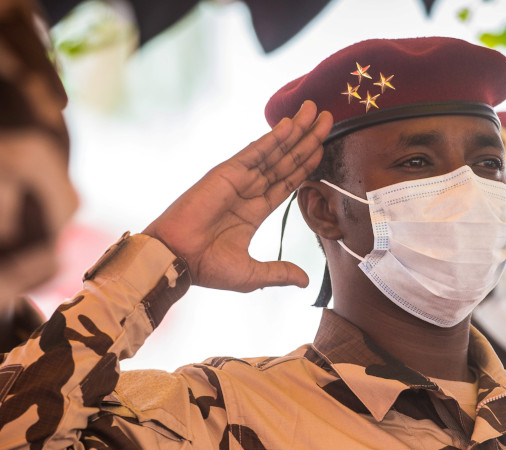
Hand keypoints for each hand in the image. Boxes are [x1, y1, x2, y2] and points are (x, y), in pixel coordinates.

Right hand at [143, 101, 332, 291]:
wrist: (178, 261)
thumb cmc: (207, 268)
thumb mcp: (252, 274)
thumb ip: (279, 273)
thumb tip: (304, 281)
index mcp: (254, 211)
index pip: (287, 182)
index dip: (306, 164)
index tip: (323, 146)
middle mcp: (249, 191)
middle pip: (286, 161)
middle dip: (307, 140)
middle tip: (328, 118)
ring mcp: (238, 180)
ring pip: (274, 152)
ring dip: (296, 131)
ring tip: (315, 111)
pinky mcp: (227, 174)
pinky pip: (255, 153)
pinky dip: (273, 138)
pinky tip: (291, 124)